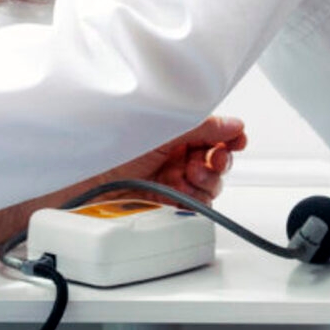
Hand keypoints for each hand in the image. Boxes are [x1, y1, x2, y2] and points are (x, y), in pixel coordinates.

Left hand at [103, 115, 247, 206]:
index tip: (237, 140)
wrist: (92, 183)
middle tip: (209, 160)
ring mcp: (176, 180)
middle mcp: (178, 156)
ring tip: (186, 176)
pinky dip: (195, 198)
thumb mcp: (163, 131)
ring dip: (206, 180)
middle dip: (218, 160)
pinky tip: (180, 192)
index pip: (214, 134)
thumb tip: (234, 124)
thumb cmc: (116, 149)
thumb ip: (201, 127)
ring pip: (212, 184)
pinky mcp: (172, 203)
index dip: (229, 137)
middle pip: (218, 161)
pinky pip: (199, 204)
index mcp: (177, 133)